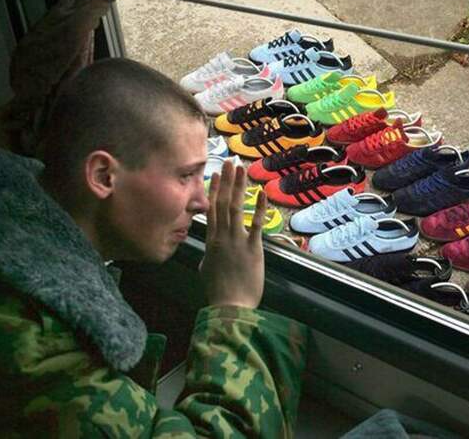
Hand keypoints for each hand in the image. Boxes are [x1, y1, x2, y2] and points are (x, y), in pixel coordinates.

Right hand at [199, 161, 266, 308]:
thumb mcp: (206, 269)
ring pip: (236, 208)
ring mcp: (237, 240)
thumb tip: (209, 250)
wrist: (230, 306)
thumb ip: (208, 255)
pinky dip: (259, 207)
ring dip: (239, 186)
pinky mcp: (253, 248)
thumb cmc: (218, 291)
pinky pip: (256, 224)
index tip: (215, 174)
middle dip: (227, 181)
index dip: (214, 190)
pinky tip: (262, 192)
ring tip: (241, 169)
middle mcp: (222, 236)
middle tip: (230, 162)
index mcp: (211, 241)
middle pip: (223, 202)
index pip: (211, 209)